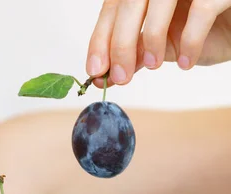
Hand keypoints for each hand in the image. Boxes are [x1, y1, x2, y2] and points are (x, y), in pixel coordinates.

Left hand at [86, 0, 230, 86]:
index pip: (112, 8)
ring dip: (151, 38)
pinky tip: (186, 62)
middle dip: (120, 43)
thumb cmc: (208, 28)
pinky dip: (190, 40)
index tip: (95, 71)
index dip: (101, 39)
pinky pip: (201, 9)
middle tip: (120, 76)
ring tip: (153, 66)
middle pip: (129, 3)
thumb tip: (105, 76)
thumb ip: (137, 53)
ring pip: (159, 0)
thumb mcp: (166, 44)